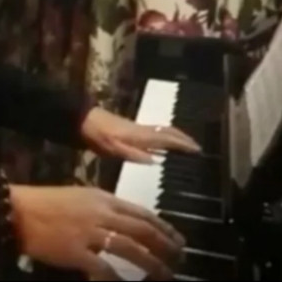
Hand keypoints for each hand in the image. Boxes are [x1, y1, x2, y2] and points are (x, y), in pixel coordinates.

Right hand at [9, 185, 184, 279]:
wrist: (21, 210)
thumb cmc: (48, 202)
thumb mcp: (81, 196)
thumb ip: (104, 208)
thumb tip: (126, 221)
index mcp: (102, 198)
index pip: (141, 212)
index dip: (163, 226)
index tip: (177, 238)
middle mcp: (101, 213)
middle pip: (142, 230)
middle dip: (165, 245)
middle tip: (179, 257)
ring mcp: (90, 233)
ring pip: (131, 249)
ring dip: (152, 264)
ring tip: (166, 274)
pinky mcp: (77, 252)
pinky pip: (105, 269)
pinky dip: (120, 279)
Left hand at [81, 107, 201, 162]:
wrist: (83, 120)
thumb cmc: (98, 135)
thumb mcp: (114, 149)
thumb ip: (134, 155)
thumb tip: (156, 161)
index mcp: (140, 135)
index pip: (167, 138)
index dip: (183, 144)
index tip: (198, 150)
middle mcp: (142, 129)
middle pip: (167, 131)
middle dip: (183, 138)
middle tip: (197, 147)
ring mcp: (137, 128)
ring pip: (161, 130)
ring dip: (175, 136)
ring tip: (186, 145)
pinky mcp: (131, 129)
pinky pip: (154, 131)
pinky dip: (165, 136)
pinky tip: (163, 144)